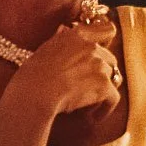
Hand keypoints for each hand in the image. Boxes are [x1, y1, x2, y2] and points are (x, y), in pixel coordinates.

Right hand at [2, 17, 122, 120]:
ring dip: (102, 88)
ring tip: (87, 101)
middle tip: (86, 84)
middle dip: (100, 70)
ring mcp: (99, 65)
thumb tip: (64, 29)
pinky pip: (113, 98)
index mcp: (78, 35)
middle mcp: (92, 47)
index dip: (107, 40)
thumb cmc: (32, 75)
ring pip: (111, 77)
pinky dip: (105, 108)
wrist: (33, 95)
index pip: (107, 29)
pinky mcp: (104, 85)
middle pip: (109, 58)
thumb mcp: (44, 49)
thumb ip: (60, 39)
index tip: (103, 49)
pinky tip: (95, 116)